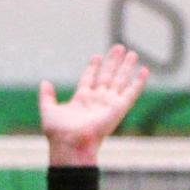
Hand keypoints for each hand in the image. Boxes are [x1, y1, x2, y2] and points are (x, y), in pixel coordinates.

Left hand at [39, 44, 148, 165]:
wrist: (71, 143)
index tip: (97, 56)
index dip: (93, 67)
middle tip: (119, 47)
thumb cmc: (58, 131)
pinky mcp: (119, 108)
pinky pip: (131, 92)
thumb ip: (46, 96)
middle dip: (112, 62)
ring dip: (126, 67)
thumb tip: (44, 82)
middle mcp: (96, 100)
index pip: (89, 78)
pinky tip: (144, 70)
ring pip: (120, 81)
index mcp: (81, 99)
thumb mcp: (48, 109)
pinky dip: (139, 82)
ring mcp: (108, 104)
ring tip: (132, 53)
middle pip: (107, 76)